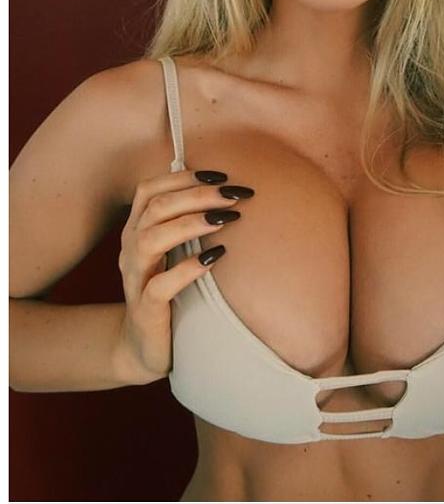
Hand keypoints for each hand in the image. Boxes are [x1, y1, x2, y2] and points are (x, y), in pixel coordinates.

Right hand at [115, 169, 251, 383]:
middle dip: (198, 194)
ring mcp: (135, 278)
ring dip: (192, 222)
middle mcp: (130, 248)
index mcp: (136, 229)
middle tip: (234, 194)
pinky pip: (162, 285)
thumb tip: (222, 189)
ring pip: (153, 238)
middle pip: (157, 207)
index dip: (183, 177)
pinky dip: (189, 268)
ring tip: (227, 218)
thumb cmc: (166, 289)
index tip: (222, 175)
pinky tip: (216, 257)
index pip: (149, 189)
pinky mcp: (145, 309)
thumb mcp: (173, 251)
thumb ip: (186, 222)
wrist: (143, 346)